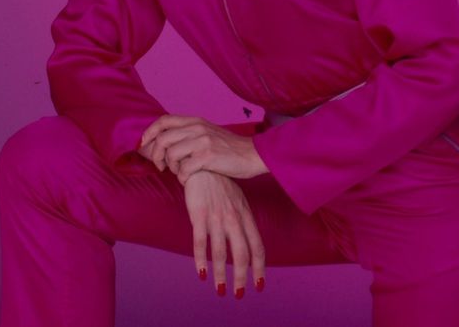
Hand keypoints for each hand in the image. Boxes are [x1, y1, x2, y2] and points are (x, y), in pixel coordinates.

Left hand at [138, 114, 268, 184]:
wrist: (252, 154)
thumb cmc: (230, 148)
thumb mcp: (208, 133)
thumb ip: (190, 134)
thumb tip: (167, 142)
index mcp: (195, 121)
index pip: (163, 120)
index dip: (149, 132)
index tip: (144, 145)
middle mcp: (197, 128)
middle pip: (162, 138)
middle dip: (156, 155)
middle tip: (161, 166)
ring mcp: (202, 141)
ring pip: (171, 155)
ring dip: (171, 168)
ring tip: (179, 173)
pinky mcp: (208, 156)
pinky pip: (183, 169)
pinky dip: (182, 178)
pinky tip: (188, 179)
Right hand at [183, 169, 265, 297]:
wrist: (204, 163)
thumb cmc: (221, 182)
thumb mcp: (238, 199)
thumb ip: (243, 220)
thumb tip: (248, 239)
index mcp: (245, 215)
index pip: (257, 246)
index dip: (259, 267)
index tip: (259, 283)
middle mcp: (234, 218)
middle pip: (242, 254)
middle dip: (242, 277)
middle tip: (239, 294)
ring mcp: (217, 217)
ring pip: (222, 253)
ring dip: (222, 274)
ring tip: (221, 290)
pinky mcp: (199, 215)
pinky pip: (201, 243)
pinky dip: (201, 261)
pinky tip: (202, 274)